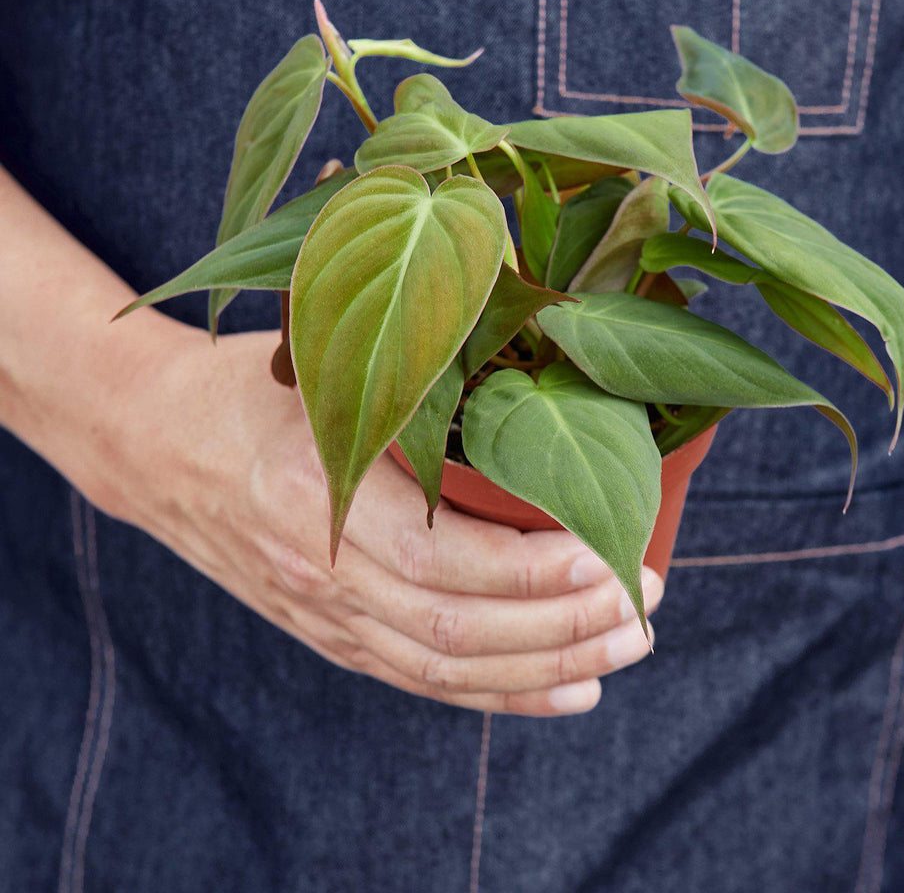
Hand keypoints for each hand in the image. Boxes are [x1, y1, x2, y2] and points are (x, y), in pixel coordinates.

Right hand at [100, 325, 662, 716]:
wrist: (157, 445)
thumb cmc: (249, 388)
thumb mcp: (318, 356)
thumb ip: (407, 357)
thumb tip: (520, 308)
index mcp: (316, 494)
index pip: (444, 561)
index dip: (535, 571)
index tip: (612, 552)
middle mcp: (322, 572)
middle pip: (459, 629)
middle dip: (566, 624)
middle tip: (647, 602)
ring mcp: (326, 615)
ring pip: (450, 667)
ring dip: (550, 666)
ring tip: (629, 647)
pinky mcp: (334, 634)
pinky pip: (425, 680)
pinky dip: (503, 693)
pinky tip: (570, 688)